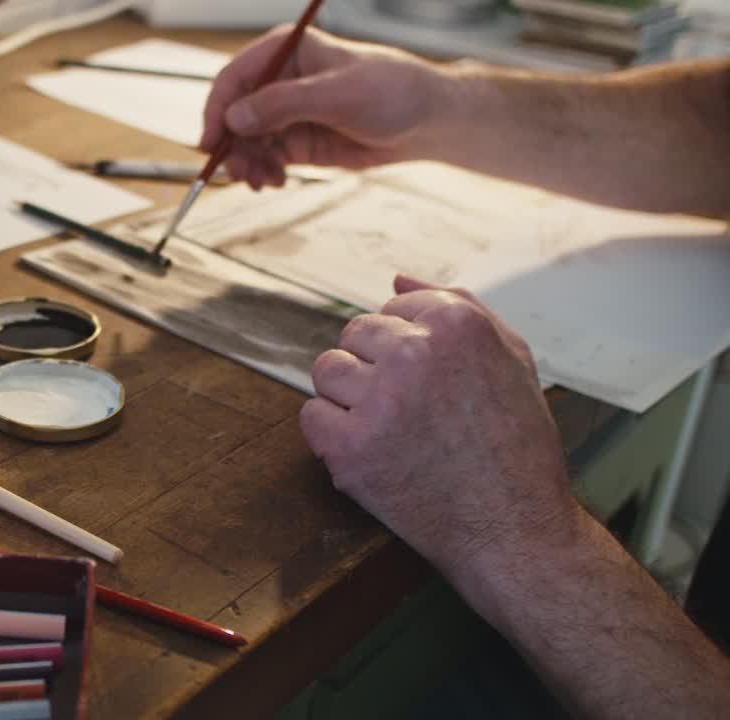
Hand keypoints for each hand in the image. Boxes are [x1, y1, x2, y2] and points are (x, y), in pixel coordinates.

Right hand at [201, 28, 445, 188]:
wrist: (426, 122)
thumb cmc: (393, 92)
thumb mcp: (338, 96)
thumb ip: (284, 104)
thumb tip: (235, 118)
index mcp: (285, 52)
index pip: (234, 78)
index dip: (217, 110)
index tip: (212, 142)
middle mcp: (279, 80)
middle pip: (234, 115)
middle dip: (233, 146)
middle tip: (241, 174)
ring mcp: (286, 112)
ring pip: (246, 141)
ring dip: (247, 163)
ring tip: (264, 182)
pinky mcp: (296, 139)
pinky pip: (265, 157)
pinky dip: (264, 172)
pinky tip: (275, 182)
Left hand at [299, 275, 577, 577]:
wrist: (514, 531)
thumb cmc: (516, 446)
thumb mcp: (512, 359)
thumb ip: (458, 307)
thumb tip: (397, 278)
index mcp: (455, 324)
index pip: (391, 308)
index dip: (405, 349)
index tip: (427, 383)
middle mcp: (413, 353)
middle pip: (353, 336)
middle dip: (373, 369)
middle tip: (410, 413)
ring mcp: (379, 400)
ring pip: (326, 371)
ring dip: (348, 399)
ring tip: (390, 431)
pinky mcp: (350, 447)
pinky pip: (311, 416)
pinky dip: (332, 437)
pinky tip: (372, 455)